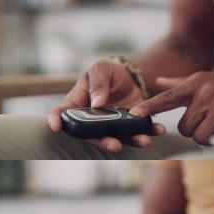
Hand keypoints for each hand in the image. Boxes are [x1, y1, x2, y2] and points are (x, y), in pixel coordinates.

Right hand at [47, 60, 165, 152]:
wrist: (129, 76)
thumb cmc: (107, 72)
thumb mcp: (100, 69)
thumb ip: (97, 83)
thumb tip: (97, 103)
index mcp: (77, 103)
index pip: (60, 113)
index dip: (55, 121)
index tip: (57, 128)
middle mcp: (91, 120)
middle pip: (91, 135)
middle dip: (103, 142)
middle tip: (114, 145)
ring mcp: (110, 125)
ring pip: (117, 138)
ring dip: (131, 141)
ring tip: (144, 141)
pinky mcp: (128, 125)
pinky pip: (137, 132)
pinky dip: (149, 132)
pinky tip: (158, 130)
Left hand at [130, 71, 213, 144]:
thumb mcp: (208, 79)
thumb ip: (180, 85)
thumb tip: (158, 82)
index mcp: (197, 82)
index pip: (167, 98)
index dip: (149, 107)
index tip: (134, 114)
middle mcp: (207, 92)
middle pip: (184, 127)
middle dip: (196, 129)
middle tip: (212, 120)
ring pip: (199, 136)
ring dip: (210, 136)